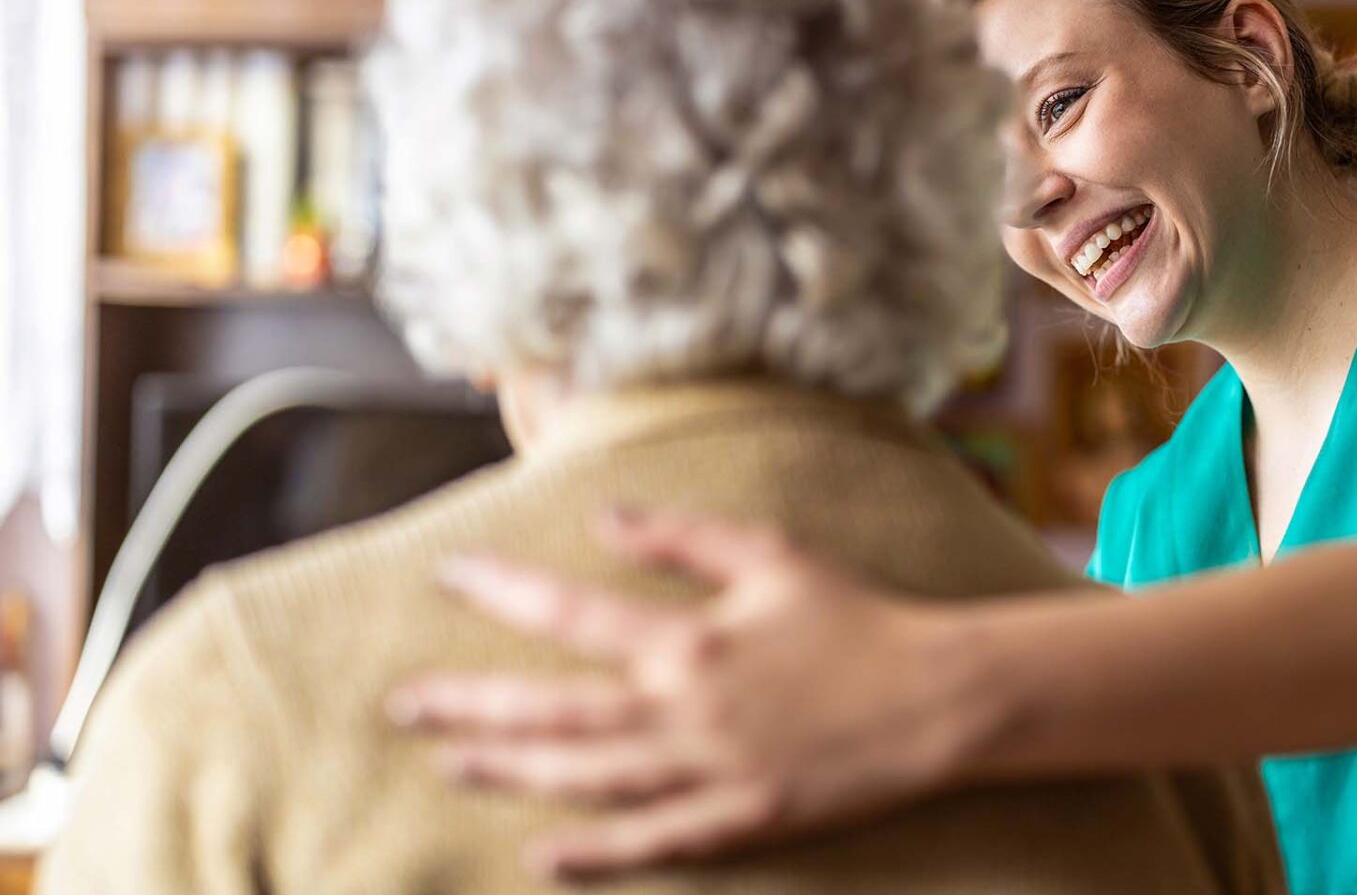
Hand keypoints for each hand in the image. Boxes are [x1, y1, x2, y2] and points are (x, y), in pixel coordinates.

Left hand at [386, 512, 993, 879]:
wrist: (935, 696)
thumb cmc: (855, 617)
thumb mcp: (771, 555)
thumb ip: (682, 536)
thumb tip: (604, 517)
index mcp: (690, 638)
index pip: (572, 613)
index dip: (502, 592)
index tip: (448, 573)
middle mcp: (684, 709)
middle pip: (553, 710)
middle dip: (471, 704)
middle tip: (404, 704)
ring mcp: (708, 772)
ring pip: (586, 778)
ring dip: (511, 771)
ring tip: (451, 761)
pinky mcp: (740, 819)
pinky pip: (651, 842)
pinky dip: (593, 855)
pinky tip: (541, 854)